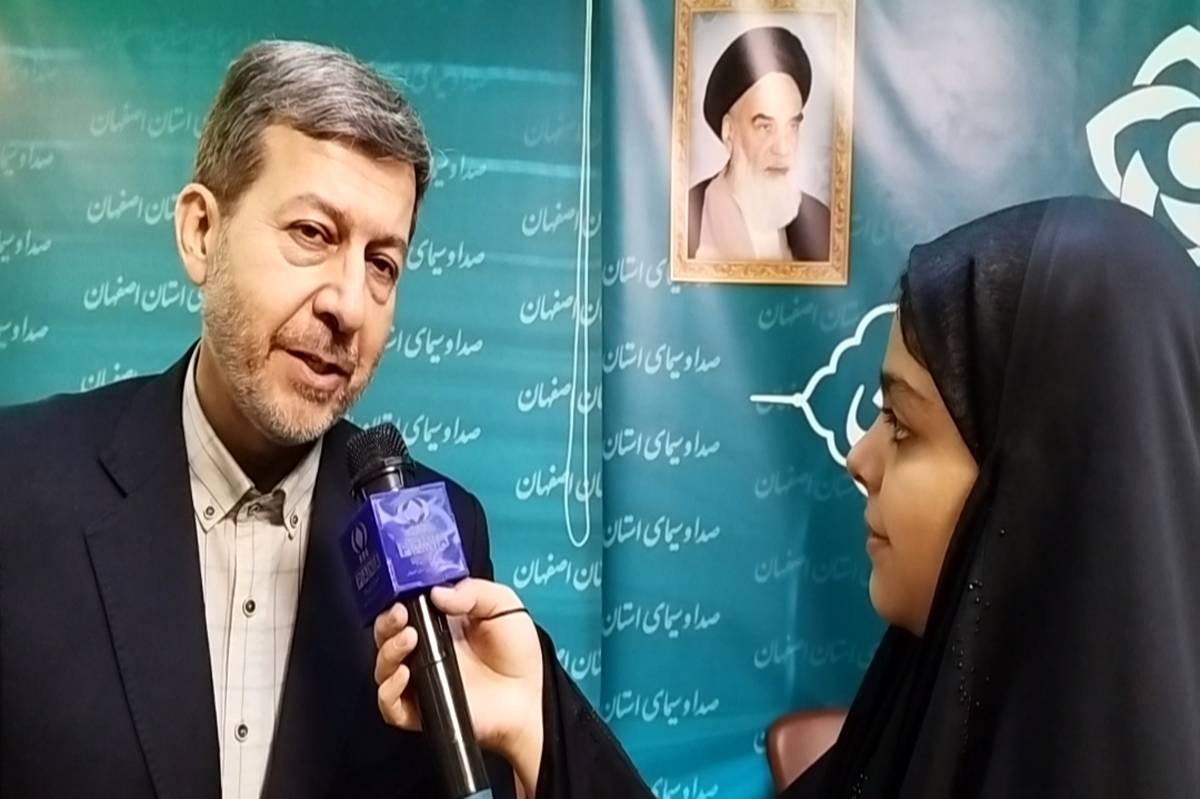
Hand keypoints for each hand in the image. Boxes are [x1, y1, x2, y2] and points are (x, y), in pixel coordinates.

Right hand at [374, 578, 543, 793]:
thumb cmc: (517, 652)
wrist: (528, 697)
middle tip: (401, 615)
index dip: (396, 599)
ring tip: (409, 638)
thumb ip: (474, 592)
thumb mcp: (503, 605)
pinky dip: (389, 689)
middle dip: (386, 622)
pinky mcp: (420, 710)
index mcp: (437, 622)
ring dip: (389, 650)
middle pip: (385, 635)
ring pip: (383, 666)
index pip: (402, 607)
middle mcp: (422, 650)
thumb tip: (437, 592)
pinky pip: (389, 704)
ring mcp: (419, 680)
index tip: (402, 594)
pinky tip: (405, 674)